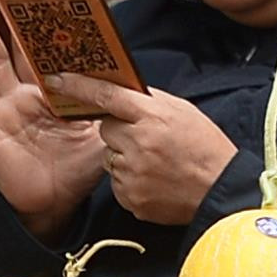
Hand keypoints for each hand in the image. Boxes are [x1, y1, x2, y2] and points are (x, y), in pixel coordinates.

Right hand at [0, 0, 105, 239]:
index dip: (62, 30)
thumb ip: (114, 114)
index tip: (63, 1)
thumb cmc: (78, 172)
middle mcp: (33, 93)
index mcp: (62, 94)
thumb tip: (132, 93)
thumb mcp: (104, 138)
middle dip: (21, 20)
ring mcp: (9, 106)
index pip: (62, 55)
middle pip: (26, 48)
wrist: (53, 204)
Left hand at [49, 77, 239, 224]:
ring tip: (155, 161)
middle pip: (106, 129)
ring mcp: (132, 173)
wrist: (220, 188)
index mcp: (153, 117)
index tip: (56, 80)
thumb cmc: (204, 146)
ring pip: (109, 157)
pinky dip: (129, 179)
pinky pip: (116, 182)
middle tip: (146, 138)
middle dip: (120, 131)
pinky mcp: (130, 197)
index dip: (79, 86)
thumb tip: (119, 91)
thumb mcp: (182, 111)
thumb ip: (149, 101)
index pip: (107, 96)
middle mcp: (138, 143)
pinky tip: (153, 178)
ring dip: (124, 156)